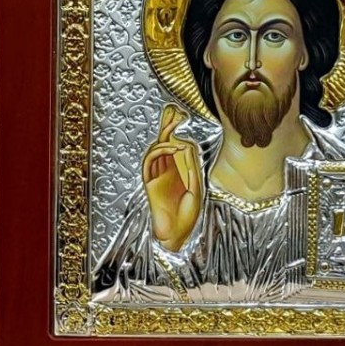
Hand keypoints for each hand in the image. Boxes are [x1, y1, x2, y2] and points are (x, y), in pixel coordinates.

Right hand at [142, 104, 201, 251]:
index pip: (177, 145)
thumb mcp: (195, 188)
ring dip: (164, 136)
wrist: (176, 235)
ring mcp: (157, 175)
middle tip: (171, 109)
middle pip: (164, 142)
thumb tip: (185, 144)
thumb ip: (190, 167)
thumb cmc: (188, 216)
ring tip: (174, 127)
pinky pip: (150, 160)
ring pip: (156, 148)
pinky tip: (173, 147)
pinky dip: (160, 150)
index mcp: (180, 171)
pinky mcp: (149, 181)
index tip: (182, 115)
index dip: (178, 131)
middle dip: (165, 126)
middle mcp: (167, 170)